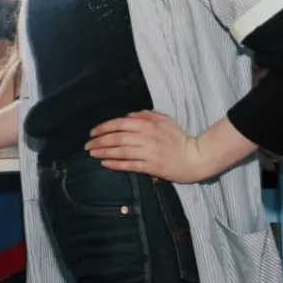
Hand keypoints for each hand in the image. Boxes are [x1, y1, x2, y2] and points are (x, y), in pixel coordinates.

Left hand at [86, 110, 209, 182]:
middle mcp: (146, 138)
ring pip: (121, 152)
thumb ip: (146, 115)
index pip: (120, 124)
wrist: (195, 157)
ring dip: (104, 152)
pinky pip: (130, 165)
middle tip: (87, 145)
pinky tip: (105, 163)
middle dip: (99, 141)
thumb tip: (128, 116)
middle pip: (117, 138)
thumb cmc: (179, 138)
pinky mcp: (151, 167)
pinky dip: (116, 164)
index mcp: (148, 125)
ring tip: (92, 153)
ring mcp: (148, 153)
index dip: (104, 127)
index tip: (93, 132)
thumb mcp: (164, 120)